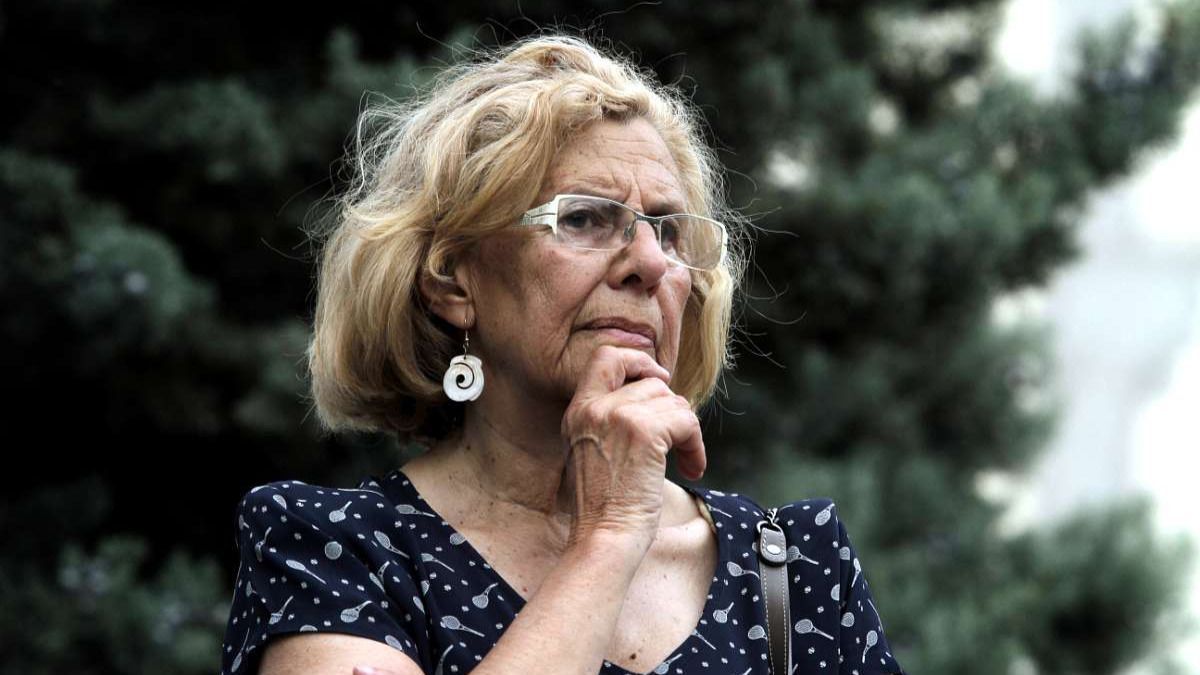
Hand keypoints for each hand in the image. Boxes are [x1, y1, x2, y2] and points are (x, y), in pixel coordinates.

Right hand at [559, 345, 705, 551]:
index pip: (606, 356)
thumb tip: (656, 396)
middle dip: (673, 410)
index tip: (658, 381)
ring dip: (687, 432)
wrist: (603, 538)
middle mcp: (595, 407)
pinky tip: (692, 468)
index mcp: (578, 411)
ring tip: (684, 461)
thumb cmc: (604, 508)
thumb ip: (611, 420)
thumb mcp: (592, 452)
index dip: (638, 360)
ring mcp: (619, 416)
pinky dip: (696, 446)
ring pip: (674, 402)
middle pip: (652, 383)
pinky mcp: (645, 431)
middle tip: (678, 440)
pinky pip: (687, 422)